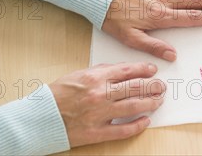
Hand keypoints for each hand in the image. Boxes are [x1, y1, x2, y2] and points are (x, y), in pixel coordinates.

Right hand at [50, 62, 165, 147]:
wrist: (40, 117)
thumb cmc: (57, 94)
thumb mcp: (79, 74)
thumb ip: (101, 71)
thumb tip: (122, 70)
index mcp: (95, 77)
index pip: (127, 70)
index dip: (144, 70)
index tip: (153, 70)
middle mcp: (99, 94)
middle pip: (134, 88)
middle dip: (152, 86)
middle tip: (161, 86)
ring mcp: (99, 114)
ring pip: (133, 107)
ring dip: (149, 103)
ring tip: (158, 101)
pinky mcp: (96, 132)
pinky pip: (122, 130)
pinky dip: (137, 125)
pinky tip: (145, 121)